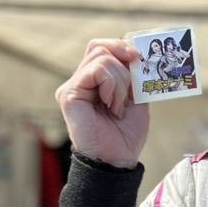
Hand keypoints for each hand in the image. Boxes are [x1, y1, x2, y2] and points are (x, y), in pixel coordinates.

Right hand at [55, 39, 150, 168]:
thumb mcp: (137, 99)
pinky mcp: (69, 94)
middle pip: (99, 47)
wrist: (117, 160)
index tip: (139, 58)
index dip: (121, 46)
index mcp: (95, 81)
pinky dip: (112, 86)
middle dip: (123, 59)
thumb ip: (134, 76)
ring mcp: (73, 86)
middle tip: (134, 82)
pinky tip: (111, 105)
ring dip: (120, 81)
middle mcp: (81, 81)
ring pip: (101, 57)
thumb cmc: (126, 135)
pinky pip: (96, 71)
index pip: (103, 48)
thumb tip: (135, 52)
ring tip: (118, 106)